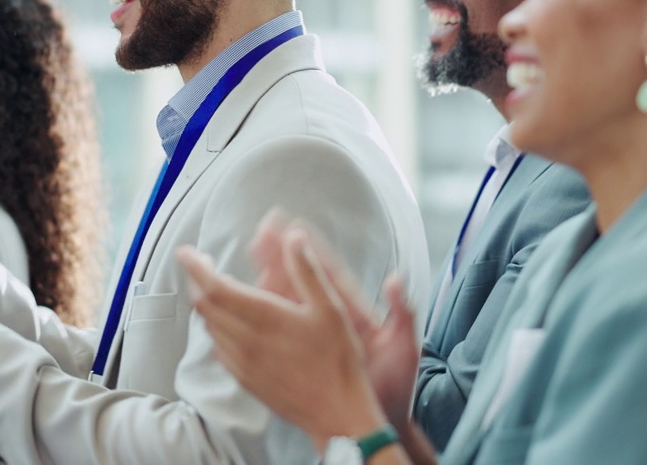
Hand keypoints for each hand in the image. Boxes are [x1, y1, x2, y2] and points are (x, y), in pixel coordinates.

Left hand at [177, 226, 386, 450]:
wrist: (337, 413)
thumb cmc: (338, 361)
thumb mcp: (331, 309)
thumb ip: (308, 271)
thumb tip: (295, 238)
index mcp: (265, 318)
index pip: (214, 287)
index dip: (195, 267)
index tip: (187, 252)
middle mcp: (246, 340)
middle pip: (204, 305)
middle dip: (197, 280)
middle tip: (204, 264)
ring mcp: (242, 362)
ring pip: (209, 326)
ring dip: (207, 304)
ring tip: (217, 289)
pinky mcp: (244, 379)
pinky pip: (218, 348)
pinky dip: (217, 329)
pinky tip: (232, 325)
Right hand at [252, 217, 420, 430]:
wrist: (379, 420)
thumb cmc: (397, 384)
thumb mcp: (405, 348)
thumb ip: (402, 314)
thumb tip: (396, 280)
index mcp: (353, 311)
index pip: (327, 273)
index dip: (311, 248)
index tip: (293, 225)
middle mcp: (330, 317)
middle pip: (300, 279)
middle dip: (280, 253)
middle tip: (260, 231)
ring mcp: (313, 334)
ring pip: (284, 300)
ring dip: (265, 276)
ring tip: (247, 255)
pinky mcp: (301, 351)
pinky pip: (276, 327)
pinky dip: (259, 310)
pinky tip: (241, 299)